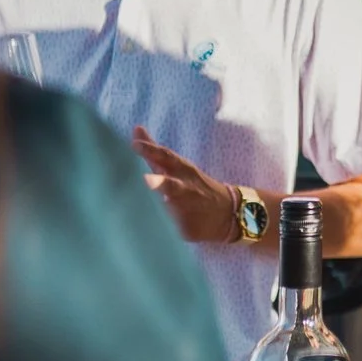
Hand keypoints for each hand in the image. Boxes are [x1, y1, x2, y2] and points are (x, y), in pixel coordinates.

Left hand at [132, 129, 238, 244]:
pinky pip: (168, 231)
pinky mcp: (186, 230)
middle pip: (170, 185)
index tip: (134, 145)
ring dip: (157, 211)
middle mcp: (185, 189)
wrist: (226, 212)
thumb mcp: (178, 166)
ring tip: (142, 210)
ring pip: (168, 212)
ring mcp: (187, 211)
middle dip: (158, 183)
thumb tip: (136, 128)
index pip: (165, 157)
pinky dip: (157, 231)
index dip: (150, 151)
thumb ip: (154, 152)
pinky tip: (142, 232)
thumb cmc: (193, 185)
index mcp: (182, 171)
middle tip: (146, 181)